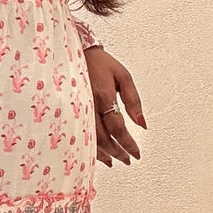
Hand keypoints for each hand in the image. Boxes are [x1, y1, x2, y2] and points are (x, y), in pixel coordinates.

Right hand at [84, 47, 145, 167]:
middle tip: (127, 160)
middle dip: (117, 152)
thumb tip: (142, 123)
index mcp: (103, 96)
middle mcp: (88, 105)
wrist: (77, 51)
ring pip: (90, 139)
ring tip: (114, 161)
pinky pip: (80, 134)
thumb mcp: (123, 76)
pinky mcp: (71, 111)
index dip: (127, 144)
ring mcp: (77, 109)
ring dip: (103, 153)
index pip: (118, 128)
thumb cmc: (101, 63)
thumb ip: (133, 101)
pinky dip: (90, 146)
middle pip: (103, 138)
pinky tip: (97, 152)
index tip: (136, 154)